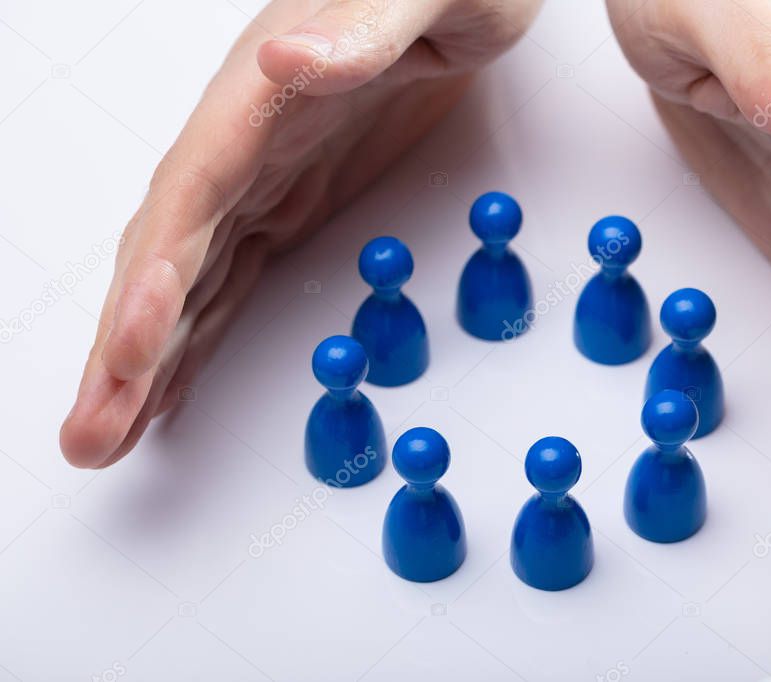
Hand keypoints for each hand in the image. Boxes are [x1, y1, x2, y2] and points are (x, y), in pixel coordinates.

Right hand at [60, 0, 540, 468]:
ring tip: (106, 433)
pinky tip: (171, 379)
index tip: (131, 351)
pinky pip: (233, 275)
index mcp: (264, 91)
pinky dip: (198, 332)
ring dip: (148, 358)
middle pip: (167, 252)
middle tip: (89, 435)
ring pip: (189, 277)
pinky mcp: (294, 195)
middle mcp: (246, 138)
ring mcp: (266, 173)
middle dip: (125, 347)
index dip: (154, 276)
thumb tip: (288, 58)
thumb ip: (361, 31)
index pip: (191, 193)